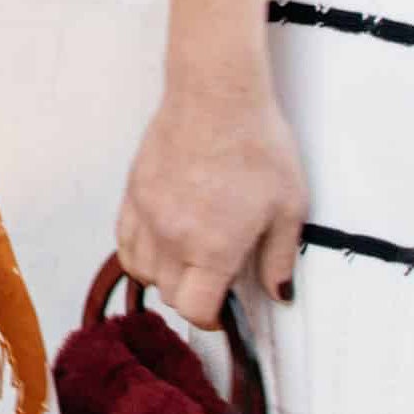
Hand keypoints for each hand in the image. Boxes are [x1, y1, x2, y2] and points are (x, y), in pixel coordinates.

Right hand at [115, 72, 307, 330]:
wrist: (217, 94)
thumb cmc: (256, 143)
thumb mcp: (288, 205)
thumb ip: (279, 257)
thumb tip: (278, 292)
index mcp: (213, 248)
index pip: (195, 310)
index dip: (212, 319)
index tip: (224, 310)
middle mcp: (173, 238)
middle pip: (168, 294)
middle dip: (192, 295)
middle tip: (215, 276)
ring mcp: (147, 214)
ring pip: (141, 270)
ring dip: (164, 275)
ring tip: (188, 258)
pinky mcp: (133, 192)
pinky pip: (125, 240)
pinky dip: (140, 250)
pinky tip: (162, 240)